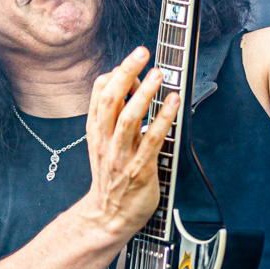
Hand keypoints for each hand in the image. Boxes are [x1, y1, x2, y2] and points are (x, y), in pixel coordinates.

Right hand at [79, 47, 179, 241]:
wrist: (108, 217)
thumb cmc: (111, 178)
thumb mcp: (105, 144)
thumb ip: (115, 117)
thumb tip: (131, 86)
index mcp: (95, 132)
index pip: (98, 94)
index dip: (114, 73)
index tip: (131, 59)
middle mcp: (105, 141)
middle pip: (110, 99)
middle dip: (126, 72)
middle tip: (141, 52)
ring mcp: (120, 156)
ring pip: (128, 118)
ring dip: (144, 93)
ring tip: (158, 74)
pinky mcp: (139, 170)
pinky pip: (151, 140)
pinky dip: (163, 120)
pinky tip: (174, 104)